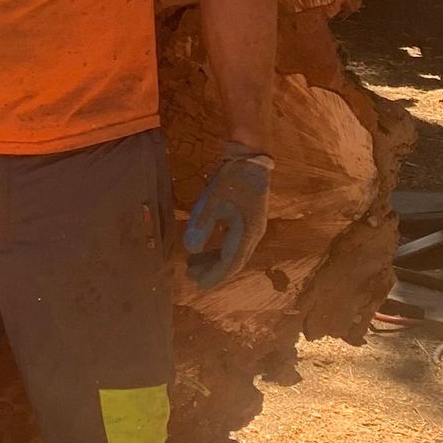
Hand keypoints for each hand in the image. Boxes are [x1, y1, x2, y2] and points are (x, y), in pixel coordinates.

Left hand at [182, 144, 271, 291]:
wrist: (250, 158)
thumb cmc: (231, 179)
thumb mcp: (212, 201)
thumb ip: (201, 226)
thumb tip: (189, 249)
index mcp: (247, 233)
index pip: (230, 263)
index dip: (214, 275)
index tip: (197, 285)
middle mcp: (253, 235)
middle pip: (233, 261)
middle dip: (212, 270)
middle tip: (190, 275)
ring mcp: (253, 227)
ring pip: (234, 252)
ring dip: (215, 260)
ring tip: (194, 264)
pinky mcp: (249, 219)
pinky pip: (234, 242)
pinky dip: (220, 249)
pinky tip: (207, 249)